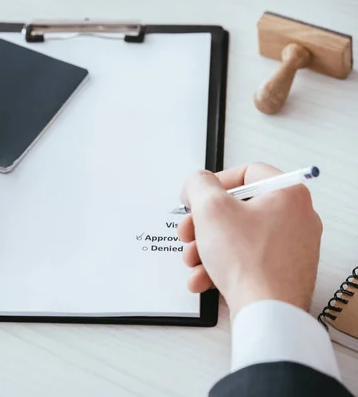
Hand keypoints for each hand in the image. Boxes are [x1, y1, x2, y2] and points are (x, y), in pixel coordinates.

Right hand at [177, 163, 322, 316]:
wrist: (267, 313)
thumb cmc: (249, 262)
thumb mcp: (211, 209)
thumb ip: (198, 184)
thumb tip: (196, 182)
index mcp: (288, 195)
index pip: (248, 173)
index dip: (215, 182)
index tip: (197, 197)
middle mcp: (296, 219)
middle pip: (238, 209)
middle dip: (204, 223)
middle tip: (189, 231)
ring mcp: (291, 248)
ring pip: (237, 238)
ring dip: (207, 247)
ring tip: (193, 260)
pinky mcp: (282, 272)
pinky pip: (245, 261)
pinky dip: (220, 267)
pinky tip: (202, 277)